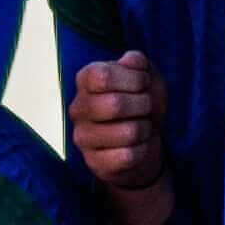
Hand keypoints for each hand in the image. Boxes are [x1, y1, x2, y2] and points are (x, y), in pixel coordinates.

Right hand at [66, 52, 178, 224]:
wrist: (144, 140)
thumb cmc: (141, 102)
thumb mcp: (146, 76)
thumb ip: (138, 63)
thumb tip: (130, 61)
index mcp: (85, 80)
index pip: (103, 76)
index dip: (133, 79)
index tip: (143, 83)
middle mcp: (78, 108)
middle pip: (115, 105)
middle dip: (144, 105)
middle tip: (146, 107)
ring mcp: (82, 137)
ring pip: (127, 132)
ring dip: (146, 128)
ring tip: (142, 127)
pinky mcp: (94, 162)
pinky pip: (128, 156)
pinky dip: (143, 149)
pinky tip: (138, 146)